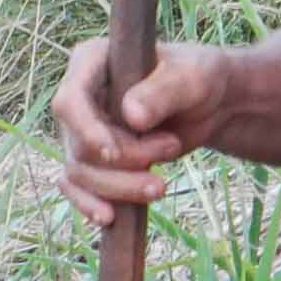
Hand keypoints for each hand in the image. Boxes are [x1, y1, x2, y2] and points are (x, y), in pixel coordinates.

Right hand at [56, 36, 242, 224]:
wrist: (210, 103)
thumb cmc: (200, 78)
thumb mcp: (191, 77)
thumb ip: (163, 92)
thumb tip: (131, 116)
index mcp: (91, 62)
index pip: (69, 101)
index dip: (86, 131)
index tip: (114, 153)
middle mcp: (78, 98)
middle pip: (79, 145)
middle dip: (124, 161)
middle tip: (171, 148)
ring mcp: (81, 131)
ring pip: (80, 173)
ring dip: (120, 187)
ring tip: (161, 185)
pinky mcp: (91, 160)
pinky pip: (78, 188)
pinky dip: (91, 204)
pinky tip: (111, 218)